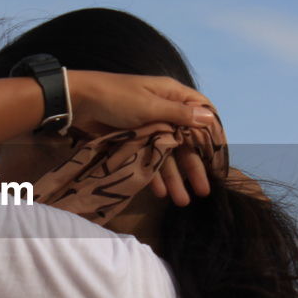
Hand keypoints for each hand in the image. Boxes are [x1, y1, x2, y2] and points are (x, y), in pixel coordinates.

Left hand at [67, 70, 217, 205]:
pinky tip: (161, 193)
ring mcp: (148, 128)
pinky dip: (154, 176)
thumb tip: (209, 116)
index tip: (219, 158)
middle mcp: (164, 112)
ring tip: (183, 201)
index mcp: (172, 95)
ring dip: (175, 177)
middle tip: (204, 191)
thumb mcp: (150, 105)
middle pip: (186, 142)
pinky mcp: (133, 141)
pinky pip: (148, 161)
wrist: (77, 102)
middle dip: (194, 166)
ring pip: (167, 155)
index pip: (202, 113)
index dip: (212, 134)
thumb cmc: (116, 97)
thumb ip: (179, 114)